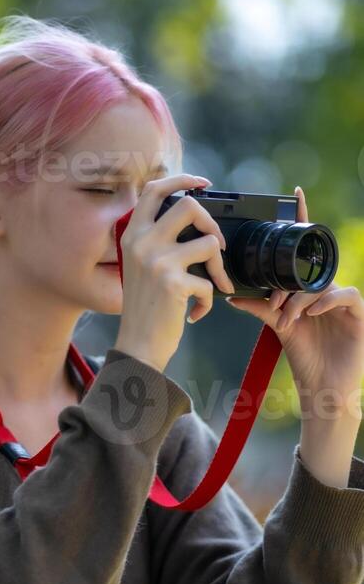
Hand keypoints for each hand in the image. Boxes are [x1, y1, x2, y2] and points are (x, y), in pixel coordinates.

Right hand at [115, 172, 233, 370]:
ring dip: (219, 267)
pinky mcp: (173, 282)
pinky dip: (209, 300)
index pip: (154, 190)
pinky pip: (209, 282)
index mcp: (132, 235)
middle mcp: (141, 243)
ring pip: (209, 242)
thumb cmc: (144, 309)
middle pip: (189, 206)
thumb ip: (157, 242)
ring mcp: (157, 261)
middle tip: (216, 243)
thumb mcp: (140, 268)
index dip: (181, 179)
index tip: (202, 184)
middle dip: (212, 222)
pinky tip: (197, 313)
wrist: (137, 347)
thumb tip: (194, 220)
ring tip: (214, 285)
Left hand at [225, 186, 363, 414]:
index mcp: (311, 288)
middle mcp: (329, 290)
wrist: (324, 388)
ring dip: (301, 299)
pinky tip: (310, 313)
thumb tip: (232, 296)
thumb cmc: (305, 357)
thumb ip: (259, 307)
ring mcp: (345, 301)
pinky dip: (325, 301)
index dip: (303, 222)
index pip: (307, 252)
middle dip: (293, 277)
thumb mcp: (278, 328)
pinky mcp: (359, 314)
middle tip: (275, 296)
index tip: (294, 195)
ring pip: (323, 283)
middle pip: (313, 268)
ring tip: (286, 318)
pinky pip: (346, 295)